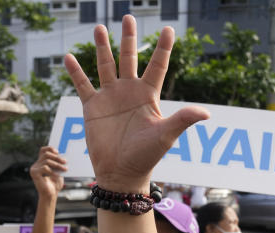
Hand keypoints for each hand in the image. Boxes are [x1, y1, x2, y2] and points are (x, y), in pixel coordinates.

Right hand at [30, 146, 66, 199]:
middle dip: (57, 157)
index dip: (50, 148)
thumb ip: (57, 163)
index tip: (58, 152)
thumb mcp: (57, 171)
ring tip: (64, 169)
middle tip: (65, 162)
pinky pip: (45, 168)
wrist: (50, 195)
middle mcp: (36, 165)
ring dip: (57, 165)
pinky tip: (57, 176)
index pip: (43, 150)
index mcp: (40, 163)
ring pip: (47, 161)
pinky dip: (53, 171)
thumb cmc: (54, 185)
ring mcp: (34, 169)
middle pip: (46, 154)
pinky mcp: (34, 173)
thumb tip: (62, 155)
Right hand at [64, 16, 209, 193]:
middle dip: (129, 38)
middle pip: (129, 58)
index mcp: (148, 95)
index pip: (157, 65)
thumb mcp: (165, 135)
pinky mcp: (92, 108)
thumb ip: (182, 119)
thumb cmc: (146, 156)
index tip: (169, 29)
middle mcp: (128, 92)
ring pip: (105, 66)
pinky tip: (69, 57)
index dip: (163, 48)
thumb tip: (206, 113)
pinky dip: (75, 72)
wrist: (121, 173)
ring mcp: (109, 98)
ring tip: (100, 28)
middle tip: (128, 17)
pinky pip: (83, 85)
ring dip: (102, 47)